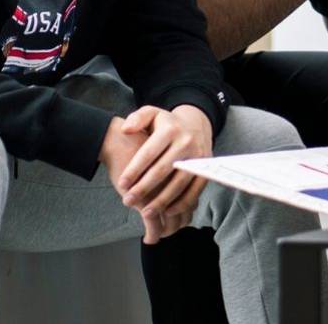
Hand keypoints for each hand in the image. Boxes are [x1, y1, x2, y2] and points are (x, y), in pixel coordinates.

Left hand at [113, 105, 212, 244]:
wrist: (196, 124)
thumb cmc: (166, 124)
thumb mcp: (151, 114)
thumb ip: (137, 119)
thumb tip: (126, 129)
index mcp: (170, 129)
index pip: (149, 153)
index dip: (134, 170)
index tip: (122, 184)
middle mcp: (186, 141)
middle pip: (163, 170)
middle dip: (144, 188)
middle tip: (128, 201)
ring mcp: (198, 156)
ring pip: (179, 182)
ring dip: (162, 200)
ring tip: (146, 212)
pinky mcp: (206, 167)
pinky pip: (195, 189)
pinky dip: (183, 203)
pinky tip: (168, 211)